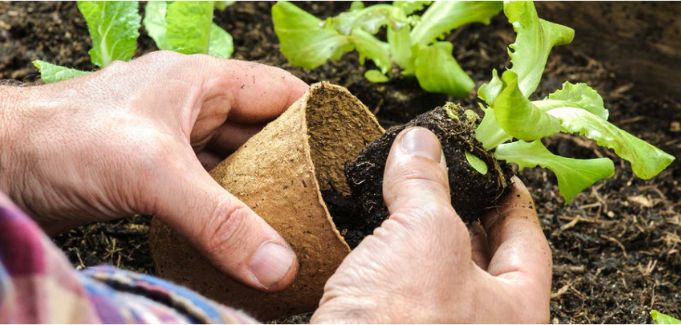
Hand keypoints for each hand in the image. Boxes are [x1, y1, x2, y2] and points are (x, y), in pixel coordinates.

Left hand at [0, 51, 306, 291]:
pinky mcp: (142, 173)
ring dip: (253, 195)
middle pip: (260, 134)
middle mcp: (187, 105)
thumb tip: (278, 264)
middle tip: (319, 206)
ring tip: (286, 227)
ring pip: (229, 165)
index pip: (282, 93)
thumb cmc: (59, 139)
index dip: (318, 122)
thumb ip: (222, 222)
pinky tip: (235, 238)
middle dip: (289, 168)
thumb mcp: (155, 177)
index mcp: (201, 81)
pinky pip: (199, 190)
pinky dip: (220, 213)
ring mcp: (164, 139)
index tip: (343, 161)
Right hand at [313, 128, 551, 323]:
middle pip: (486, 261)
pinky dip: (390, 266)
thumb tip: (420, 145)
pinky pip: (402, 298)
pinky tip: (370, 245)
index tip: (493, 169)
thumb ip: (426, 183)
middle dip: (462, 215)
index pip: (529, 241)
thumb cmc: (399, 324)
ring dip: (420, 239)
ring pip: (440, 280)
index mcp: (519, 312)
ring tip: (401, 200)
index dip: (509, 196)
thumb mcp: (423, 232)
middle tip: (443, 175)